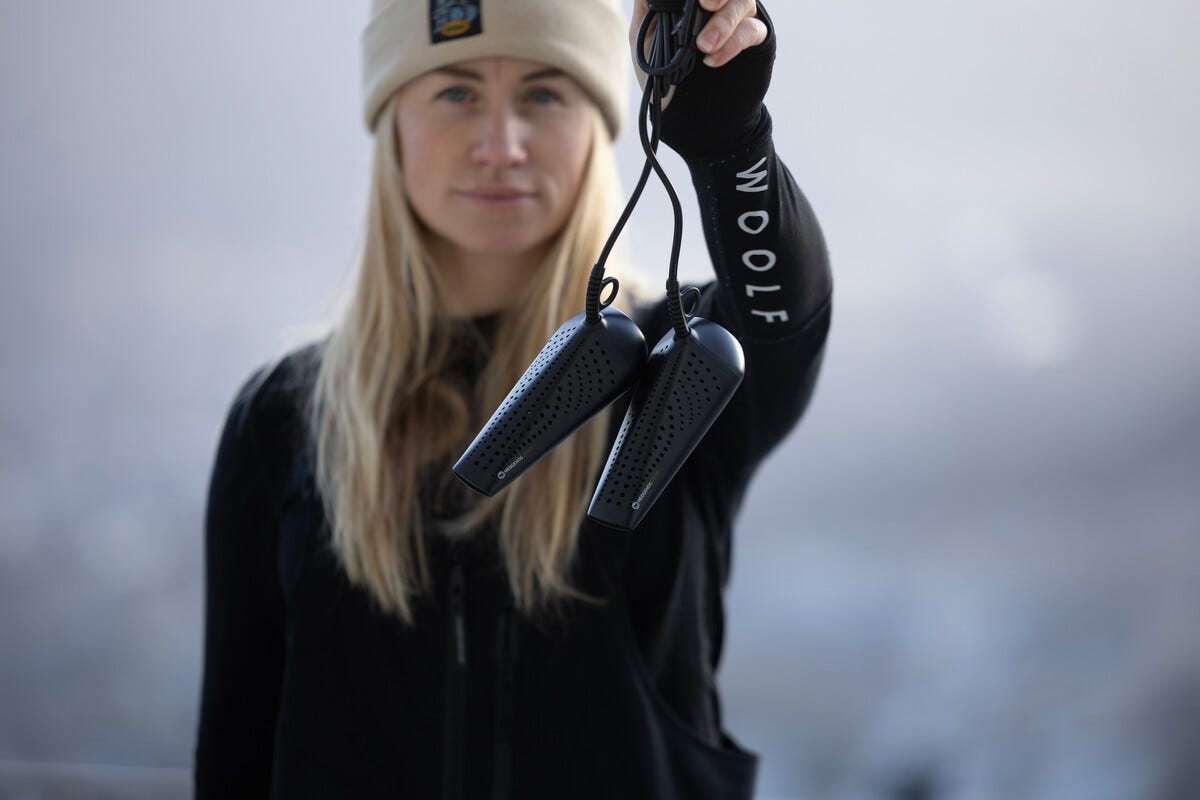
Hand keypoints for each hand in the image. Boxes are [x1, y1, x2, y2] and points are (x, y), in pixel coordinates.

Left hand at [631, 0, 766, 69]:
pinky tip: (713, 60)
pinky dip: (734, 43)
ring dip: (724, 22)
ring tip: (704, 45)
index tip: (697, 0)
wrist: (686, 112)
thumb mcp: (643, 38)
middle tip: (706, 4)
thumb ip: (646, 6)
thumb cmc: (662, 72)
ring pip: (744, 2)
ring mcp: (737, 19)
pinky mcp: (753, 40)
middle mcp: (717, 4)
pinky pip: (752, 30)